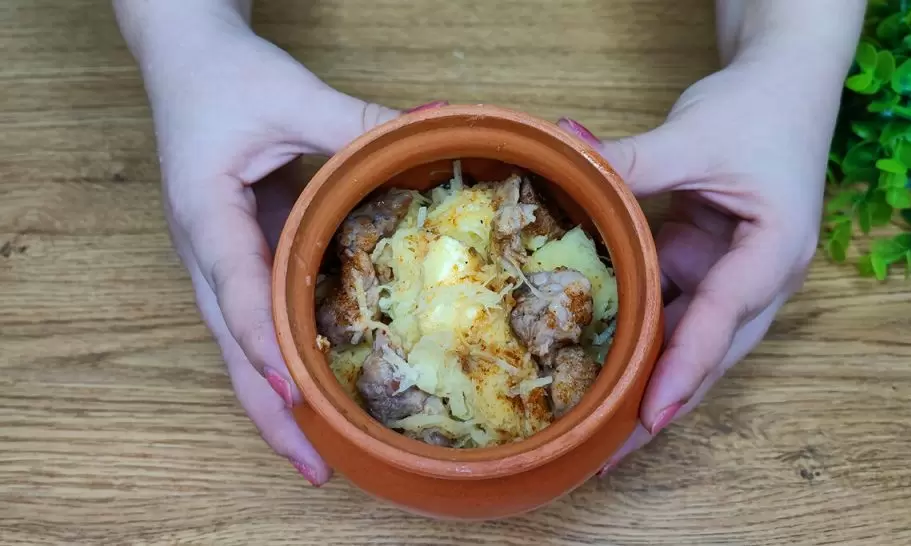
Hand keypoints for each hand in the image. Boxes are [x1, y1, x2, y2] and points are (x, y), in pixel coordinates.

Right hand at [137, 16, 404, 484]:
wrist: (188, 64)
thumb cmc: (225, 78)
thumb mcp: (288, 94)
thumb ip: (351, 121)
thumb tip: (427, 134)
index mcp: (204, 214)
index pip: (235, 289)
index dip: (265, 343)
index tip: (296, 395)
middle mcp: (207, 253)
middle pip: (232, 348)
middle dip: (270, 413)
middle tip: (316, 468)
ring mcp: (224, 264)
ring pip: (243, 349)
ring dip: (278, 404)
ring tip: (320, 457)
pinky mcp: (245, 260)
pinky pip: (264, 323)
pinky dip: (288, 365)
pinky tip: (323, 396)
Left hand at [560, 55, 844, 473]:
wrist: (784, 84)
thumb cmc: (759, 108)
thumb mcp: (695, 134)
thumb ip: (632, 160)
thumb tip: (564, 159)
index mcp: (776, 252)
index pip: (724, 316)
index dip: (684, 367)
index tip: (648, 416)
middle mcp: (757, 278)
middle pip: (709, 353)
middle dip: (660, 402)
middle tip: (607, 452)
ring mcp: (729, 276)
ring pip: (687, 340)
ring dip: (645, 378)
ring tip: (596, 426)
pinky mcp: (704, 266)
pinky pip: (669, 310)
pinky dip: (636, 334)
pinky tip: (596, 360)